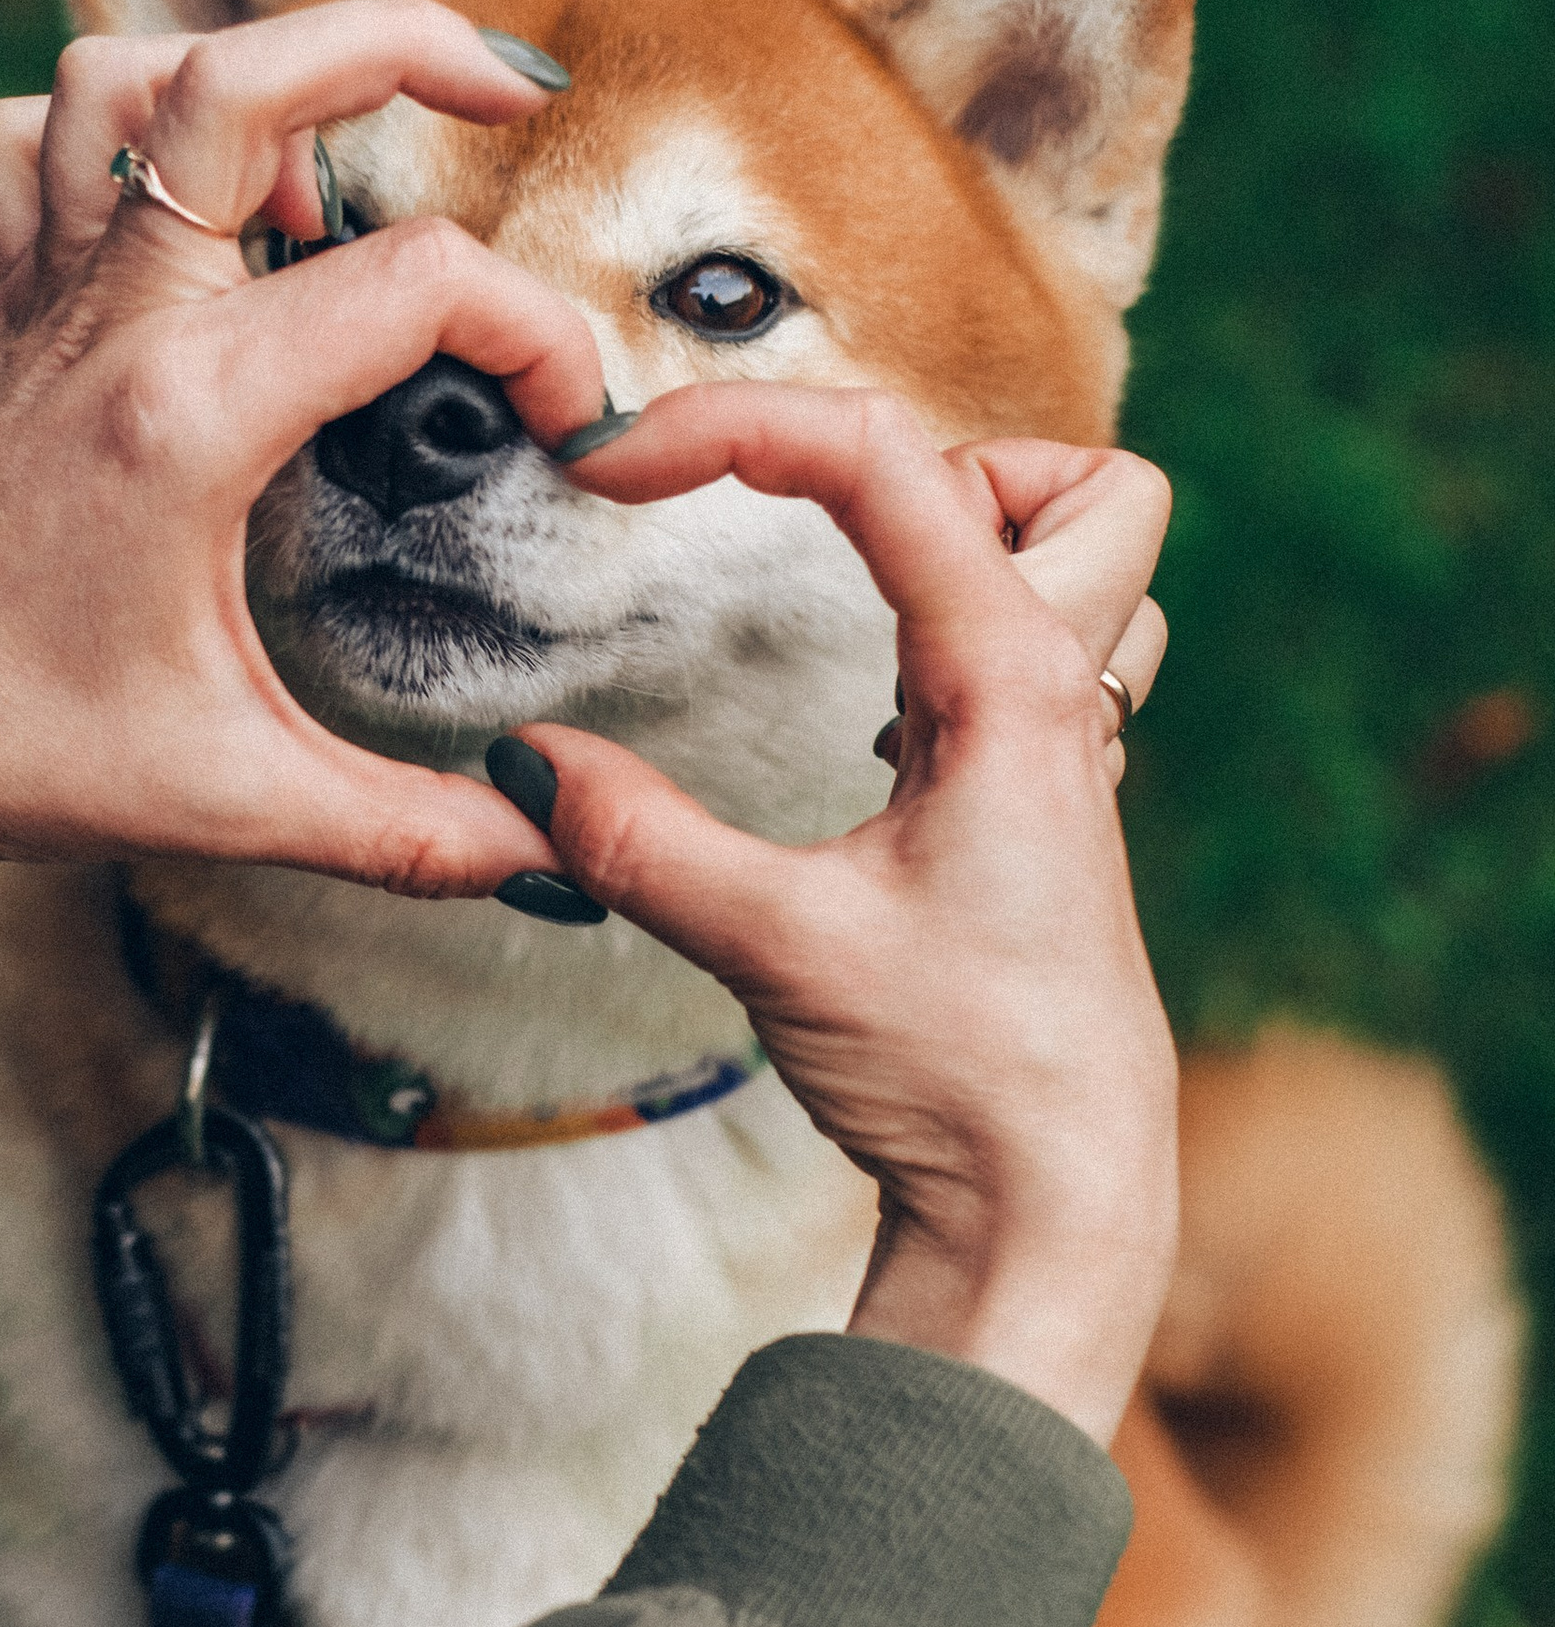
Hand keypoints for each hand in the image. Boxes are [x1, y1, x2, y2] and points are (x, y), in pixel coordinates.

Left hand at [0, 3, 602, 888]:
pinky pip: (31, 143)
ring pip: (119, 76)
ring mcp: (44, 298)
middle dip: (397, 41)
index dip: (533, 334)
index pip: (414, 288)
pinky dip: (107, 126)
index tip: (571, 422)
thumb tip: (545, 849)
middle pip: (242, 76)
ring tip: (326, 164)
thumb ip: (407, 832)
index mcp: (190, 415)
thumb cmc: (22, 752)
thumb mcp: (234, 799)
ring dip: (236, 75)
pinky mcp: (0, 309)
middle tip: (506, 90)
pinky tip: (184, 202)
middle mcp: (113, 320)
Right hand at [503, 390, 1178, 1445]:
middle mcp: (1062, 698)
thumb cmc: (963, 1072)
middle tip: (817, 533)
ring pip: (1099, 566)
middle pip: (1085, 484)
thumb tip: (528, 766)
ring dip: (995, 545)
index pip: (889, 465)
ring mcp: (1068, 755)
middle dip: (949, 465)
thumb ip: (643, 844)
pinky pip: (1050, 661)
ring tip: (868, 600)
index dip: (738, 427)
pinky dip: (973, 641)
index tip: (616, 464)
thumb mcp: (776, 946)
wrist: (1055, 1199)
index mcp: (1012, 686)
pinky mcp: (1043, 814)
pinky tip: (884, 720)